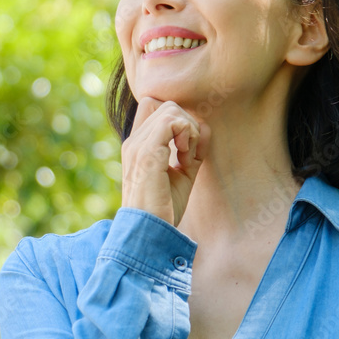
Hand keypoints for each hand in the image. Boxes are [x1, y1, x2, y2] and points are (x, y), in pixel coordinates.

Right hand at [120, 97, 209, 226]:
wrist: (149, 232)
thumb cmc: (164, 210)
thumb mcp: (182, 175)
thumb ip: (193, 151)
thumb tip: (205, 126)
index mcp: (137, 147)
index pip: (153, 107)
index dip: (176, 120)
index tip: (186, 148)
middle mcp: (134, 142)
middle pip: (166, 105)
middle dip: (187, 125)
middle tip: (189, 155)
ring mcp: (138, 145)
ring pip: (171, 110)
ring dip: (189, 131)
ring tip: (187, 159)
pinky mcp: (147, 152)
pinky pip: (173, 121)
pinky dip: (188, 135)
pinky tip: (186, 159)